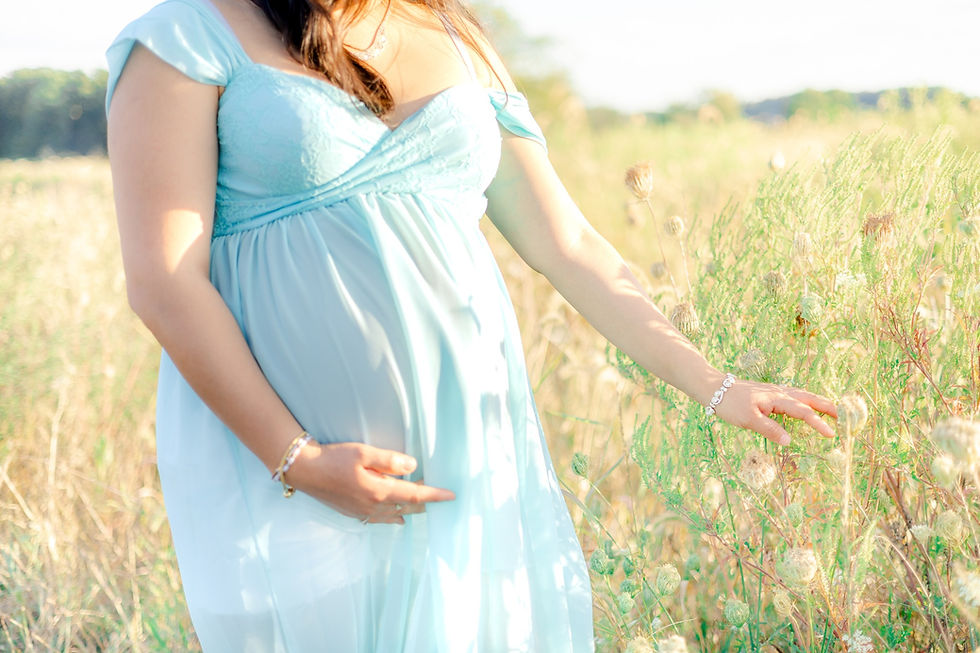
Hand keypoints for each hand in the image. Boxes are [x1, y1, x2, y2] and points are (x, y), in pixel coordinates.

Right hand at [286, 441, 454, 523]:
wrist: (305, 471)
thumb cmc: (333, 459)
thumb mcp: (363, 453)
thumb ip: (389, 461)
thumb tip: (413, 467)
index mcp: (378, 492)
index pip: (414, 495)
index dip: (434, 495)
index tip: (451, 496)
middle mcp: (373, 507)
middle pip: (407, 508)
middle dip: (425, 503)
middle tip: (440, 496)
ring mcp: (362, 512)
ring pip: (395, 516)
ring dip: (410, 510)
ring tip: (424, 505)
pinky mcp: (353, 513)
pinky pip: (380, 520)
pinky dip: (393, 518)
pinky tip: (397, 517)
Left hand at [712, 378, 837, 445]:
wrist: (714, 388)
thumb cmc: (729, 404)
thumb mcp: (748, 420)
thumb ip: (770, 429)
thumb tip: (789, 441)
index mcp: (777, 399)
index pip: (803, 412)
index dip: (819, 423)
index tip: (833, 434)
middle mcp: (779, 392)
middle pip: (808, 398)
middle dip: (827, 406)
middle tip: (844, 415)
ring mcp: (774, 391)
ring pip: (802, 395)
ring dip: (817, 401)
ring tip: (831, 409)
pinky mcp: (768, 392)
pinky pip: (793, 395)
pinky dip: (804, 399)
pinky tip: (804, 403)